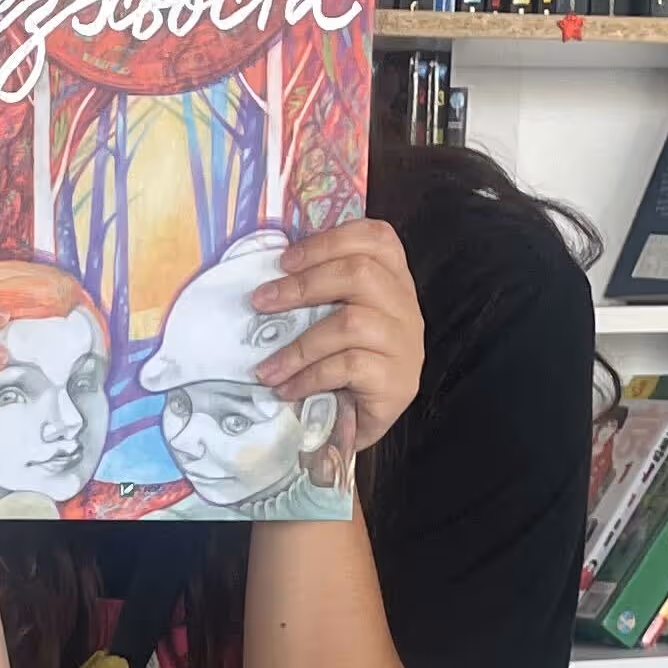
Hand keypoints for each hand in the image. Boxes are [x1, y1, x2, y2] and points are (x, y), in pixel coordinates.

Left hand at [254, 219, 425, 449]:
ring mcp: (406, 345)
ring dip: (299, 345)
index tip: (285, 260)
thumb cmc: (339, 370)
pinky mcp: (398, 382)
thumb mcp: (330, 322)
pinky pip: (349, 366)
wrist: (355, 429)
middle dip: (303, 285)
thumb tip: (268, 278)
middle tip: (260, 301)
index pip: (377, 238)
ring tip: (266, 367)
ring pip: (352, 323)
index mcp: (393, 281)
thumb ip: (319, 294)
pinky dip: (309, 376)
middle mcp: (406, 307)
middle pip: (361, 273)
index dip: (329, 241)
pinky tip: (286, 388)